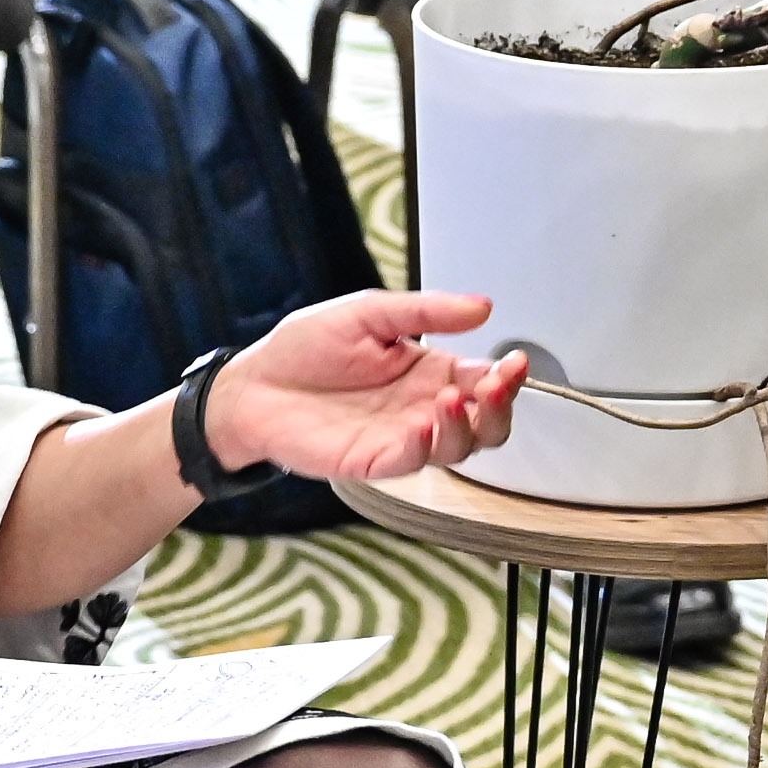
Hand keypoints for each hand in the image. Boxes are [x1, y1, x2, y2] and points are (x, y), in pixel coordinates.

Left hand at [204, 291, 527, 482]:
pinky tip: (424, 422)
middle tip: (496, 384)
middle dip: (501, 407)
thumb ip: (424, 312)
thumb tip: (482, 306)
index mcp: (428, 372)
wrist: (253, 386)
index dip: (507, 375)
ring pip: (459, 448)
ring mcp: (401, 438)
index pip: (484, 380)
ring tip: (450, 398)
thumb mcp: (368, 314)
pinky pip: (414, 462)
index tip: (515, 361)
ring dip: (466, 426)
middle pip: (486, 424)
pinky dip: (427, 445)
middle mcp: (423, 408)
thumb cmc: (304, 349)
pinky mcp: (375, 462)